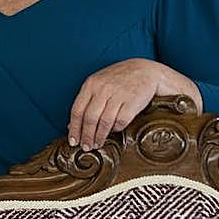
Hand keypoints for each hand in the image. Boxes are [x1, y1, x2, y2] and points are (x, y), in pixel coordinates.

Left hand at [67, 59, 202, 150]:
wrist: (146, 71)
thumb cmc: (120, 79)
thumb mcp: (100, 84)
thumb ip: (87, 101)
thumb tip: (72, 126)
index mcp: (91, 84)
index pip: (77, 110)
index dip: (74, 128)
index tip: (73, 141)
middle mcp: (103, 89)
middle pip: (90, 118)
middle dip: (86, 136)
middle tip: (86, 147)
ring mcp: (118, 95)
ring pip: (104, 122)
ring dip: (99, 137)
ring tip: (97, 144)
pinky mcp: (132, 102)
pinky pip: (120, 121)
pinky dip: (116, 129)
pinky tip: (114, 131)